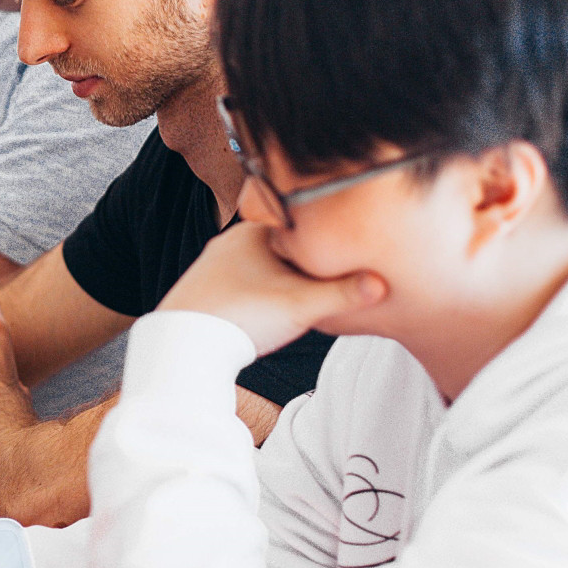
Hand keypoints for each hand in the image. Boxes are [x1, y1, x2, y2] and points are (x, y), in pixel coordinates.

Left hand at [159, 223, 386, 354]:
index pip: (298, 221)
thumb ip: (344, 293)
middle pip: (280, 243)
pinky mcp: (204, 290)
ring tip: (308, 291)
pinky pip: (242, 283)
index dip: (324, 233)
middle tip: (335, 269)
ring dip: (283, 276)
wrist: (183, 346)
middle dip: (306, 256)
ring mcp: (212, 266)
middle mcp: (228, 242)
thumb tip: (384, 284)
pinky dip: (261, 291)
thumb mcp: (302, 305)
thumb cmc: (242, 316)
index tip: (347, 243)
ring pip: (260, 264)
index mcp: (252, 231)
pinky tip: (272, 305)